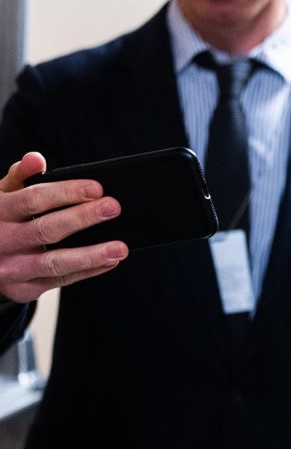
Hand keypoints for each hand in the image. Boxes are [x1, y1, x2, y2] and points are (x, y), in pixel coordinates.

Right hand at [0, 153, 127, 302]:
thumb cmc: (0, 219)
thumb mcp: (1, 196)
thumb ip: (19, 176)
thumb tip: (35, 159)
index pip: (32, 200)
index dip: (65, 193)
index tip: (97, 188)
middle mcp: (2, 241)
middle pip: (46, 230)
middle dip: (82, 218)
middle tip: (113, 208)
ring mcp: (11, 268)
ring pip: (55, 262)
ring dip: (91, 255)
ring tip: (120, 247)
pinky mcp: (23, 289)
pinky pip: (61, 280)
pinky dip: (88, 270)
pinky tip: (110, 261)